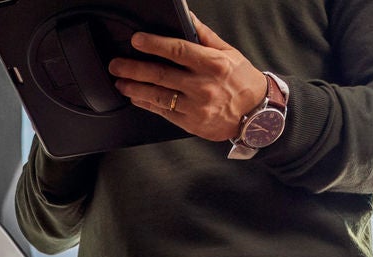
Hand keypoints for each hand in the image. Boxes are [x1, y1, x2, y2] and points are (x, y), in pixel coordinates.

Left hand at [107, 18, 267, 141]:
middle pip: (161, 74)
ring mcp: (196, 106)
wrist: (256, 115)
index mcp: (213, 64)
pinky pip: (163, 112)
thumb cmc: (241, 81)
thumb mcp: (228, 53)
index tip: (137, 40)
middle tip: (116, 64)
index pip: (178, 50)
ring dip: (134, 88)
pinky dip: (146, 104)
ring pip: (157, 96)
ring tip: (120, 82)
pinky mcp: (191, 123)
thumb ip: (204, 36)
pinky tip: (136, 97)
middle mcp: (203, 85)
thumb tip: (187, 17)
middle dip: (134, 68)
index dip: (154, 44)